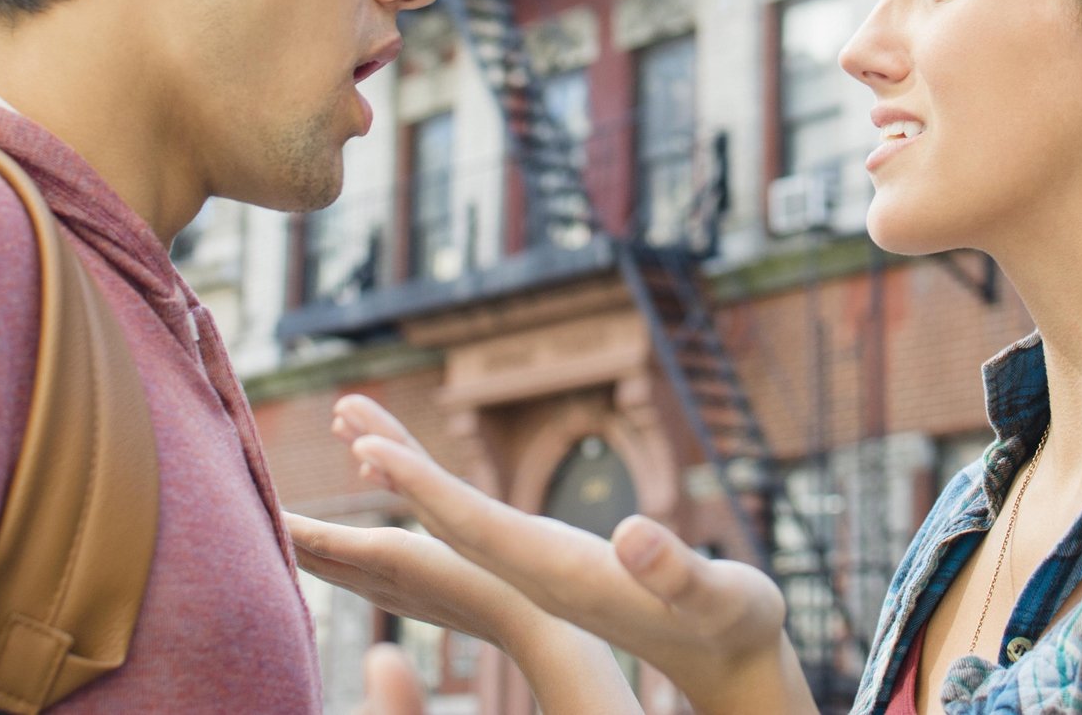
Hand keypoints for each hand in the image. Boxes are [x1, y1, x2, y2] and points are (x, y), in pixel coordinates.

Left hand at [332, 395, 817, 714]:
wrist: (732, 665)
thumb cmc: (734, 626)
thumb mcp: (719, 599)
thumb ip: (677, 572)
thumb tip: (634, 536)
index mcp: (564, 577)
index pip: (477, 528)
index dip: (424, 489)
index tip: (372, 451)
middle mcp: (538, 577)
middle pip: (449, 523)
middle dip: (397, 473)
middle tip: (347, 416)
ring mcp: (540, 574)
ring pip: (456, 523)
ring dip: (411, 476)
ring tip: (363, 427)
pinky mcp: (551, 567)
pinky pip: (479, 527)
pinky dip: (443, 494)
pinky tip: (420, 475)